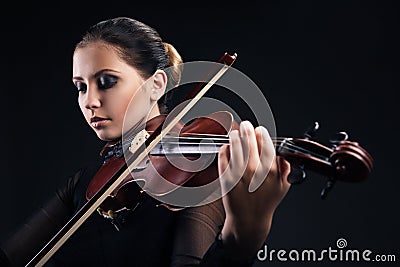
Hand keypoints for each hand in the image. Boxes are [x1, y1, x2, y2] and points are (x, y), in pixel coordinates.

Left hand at [218, 120, 290, 258]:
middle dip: (246, 129)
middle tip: (245, 125)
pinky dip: (225, 149)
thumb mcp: (282, 186)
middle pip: (249, 141)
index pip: (266, 143)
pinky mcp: (226, 178)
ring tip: (234, 133)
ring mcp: (239, 174)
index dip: (261, 133)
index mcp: (271, 170)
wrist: (249, 220)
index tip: (259, 130)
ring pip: (235, 146)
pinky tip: (227, 147)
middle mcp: (255, 170)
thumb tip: (283, 154)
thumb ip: (285, 169)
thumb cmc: (265, 202)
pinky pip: (224, 157)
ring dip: (234, 136)